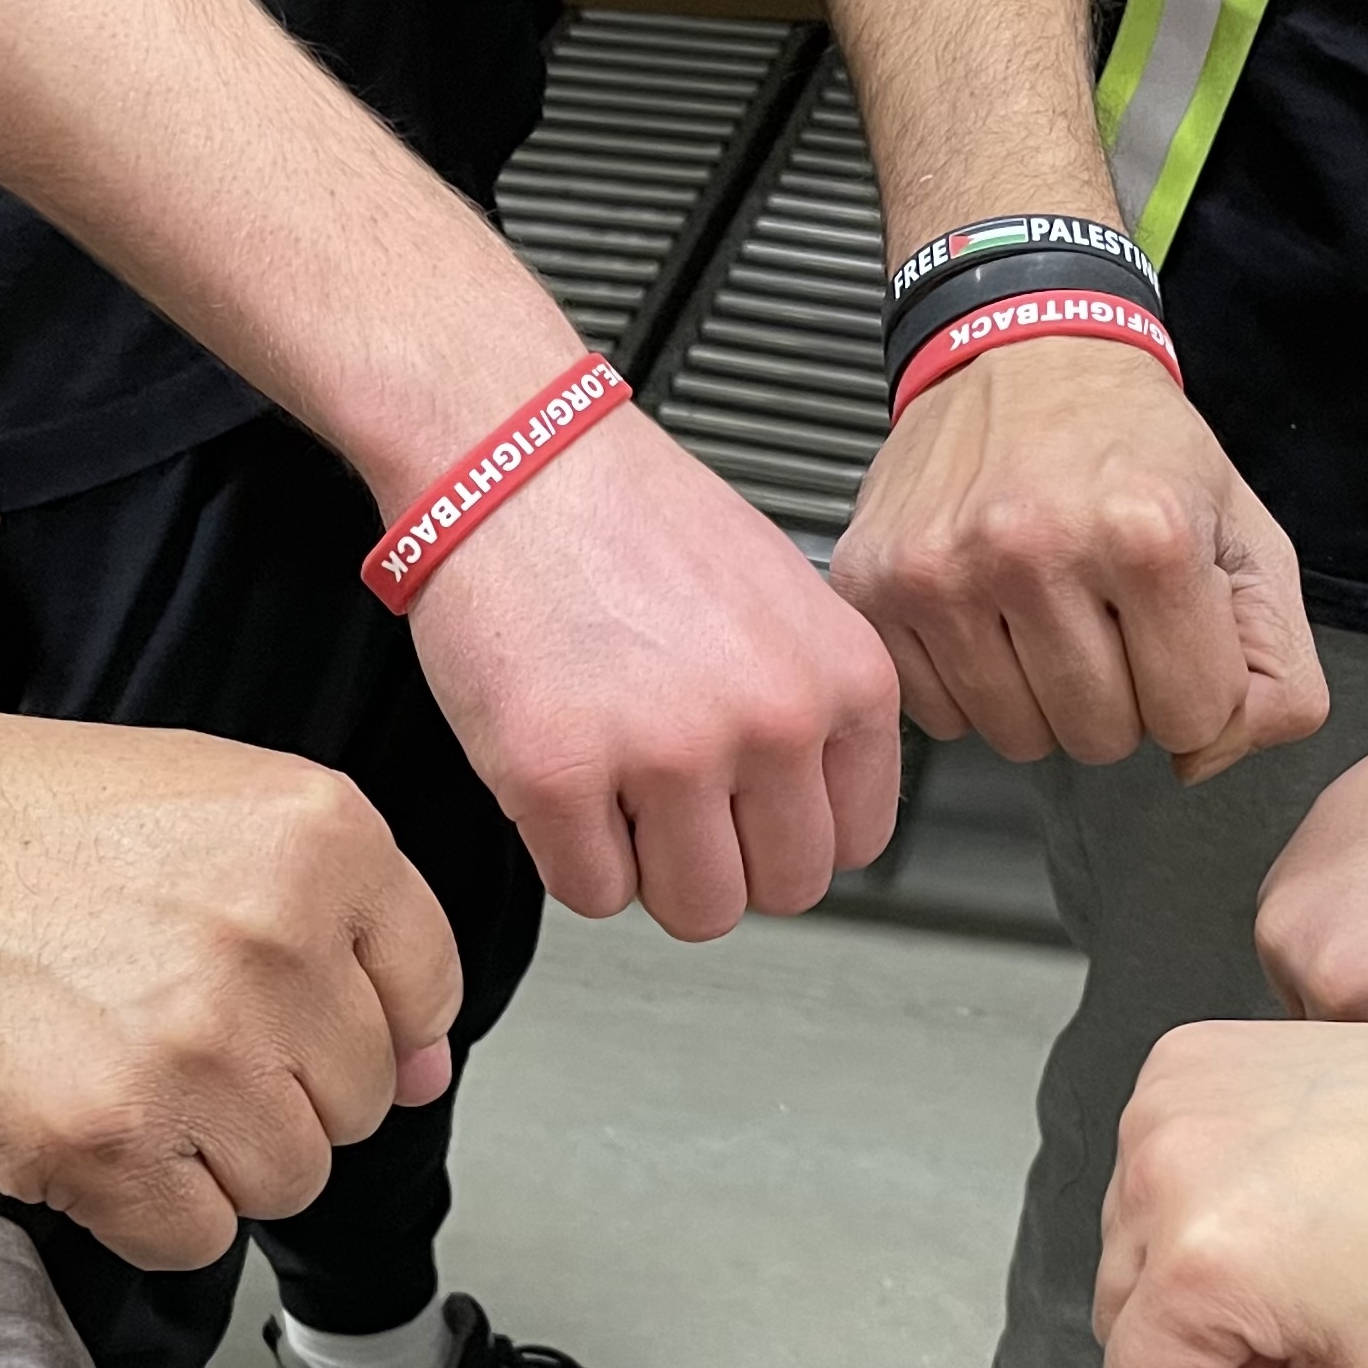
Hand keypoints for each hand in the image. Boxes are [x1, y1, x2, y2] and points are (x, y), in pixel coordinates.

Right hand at [0, 702, 463, 1269]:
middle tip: (164, 1033)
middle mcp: (277, 940)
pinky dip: (142, 1210)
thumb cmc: (8, 818)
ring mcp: (193, 1047)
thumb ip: (340, 921)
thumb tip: (430, 1069)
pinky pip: (195, 1239)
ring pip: (288, 1182)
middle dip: (274, 1092)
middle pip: (357, 1103)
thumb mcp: (210, 803)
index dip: (363, 1027)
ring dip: (210, 1158)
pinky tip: (81, 1126)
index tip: (291, 1021)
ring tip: (116, 1073)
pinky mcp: (104, 1139)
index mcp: (323, 838)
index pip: (427, 996)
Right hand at [402, 407, 902, 938]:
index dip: (790, 832)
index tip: (751, 807)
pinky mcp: (560, 775)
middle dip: (726, 861)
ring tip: (619, 783)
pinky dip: (570, 853)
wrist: (513, 457)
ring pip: (694, 910)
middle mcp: (772, 721)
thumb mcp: (782, 596)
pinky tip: (566, 773)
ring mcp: (667, 753)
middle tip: (675, 803)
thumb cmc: (629, 513)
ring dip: (651, 867)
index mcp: (844, 677)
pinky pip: (592, 893)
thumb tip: (816, 808)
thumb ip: (814, 705)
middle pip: (781, 891)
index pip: (854, 842)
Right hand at [833, 340, 1322, 781]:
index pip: (1192, 719)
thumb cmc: (1135, 444)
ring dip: (1042, 697)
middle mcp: (1035, 550)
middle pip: (1100, 739)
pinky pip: (940, 715)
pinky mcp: (876, 586)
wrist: (1023, 350)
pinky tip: (988, 616)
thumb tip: (1202, 759)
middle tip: (1104, 617)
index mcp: (1149, 535)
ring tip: (1046, 614)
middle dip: (1117, 696)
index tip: (1170, 626)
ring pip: (1017, 739)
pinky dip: (971, 684)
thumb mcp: (1247, 534)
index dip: (1191, 685)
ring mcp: (943, 571)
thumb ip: (1275, 667)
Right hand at [1094, 1019, 1367, 1367]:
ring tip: (1296, 1226)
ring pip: (1130, 1236)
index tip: (1293, 1353)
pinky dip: (1199, 1179)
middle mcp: (1155, 1179)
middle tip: (1301, 1293)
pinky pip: (1149, 1161)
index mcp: (1197, 1272)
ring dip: (1194, 1251)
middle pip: (1121, 1310)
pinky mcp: (1177, 1062)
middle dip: (1199, 1326)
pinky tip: (1279, 1170)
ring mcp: (1159, 1108)